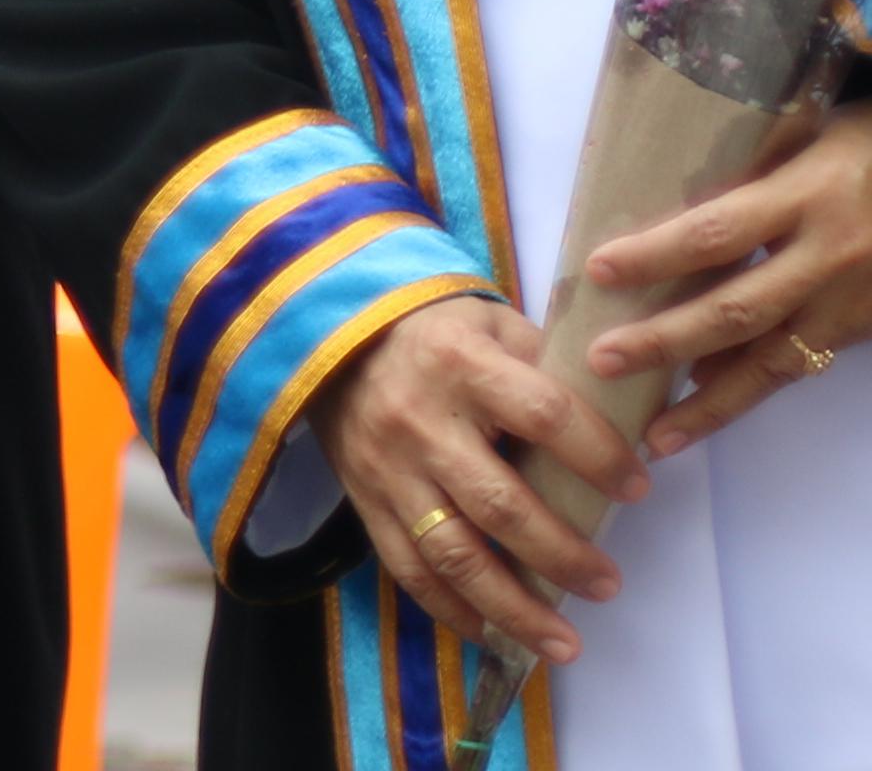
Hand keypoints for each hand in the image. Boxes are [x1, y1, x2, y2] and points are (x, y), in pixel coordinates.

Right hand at [309, 296, 637, 665]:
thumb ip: (548, 369)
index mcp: (462, 364)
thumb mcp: (493, 325)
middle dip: (561, 554)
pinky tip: (494, 635)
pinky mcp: (366, 499)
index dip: (596, 455)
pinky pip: (408, 567)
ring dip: (513, 606)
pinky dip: (452, 609)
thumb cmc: (434, 329)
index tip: (636, 488)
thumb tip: (628, 424)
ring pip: (453, 552)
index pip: (542, 415)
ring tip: (565, 642)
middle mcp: (422, 420)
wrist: (330, 332)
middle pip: (499, 504)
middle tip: (608, 583)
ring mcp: (389, 467)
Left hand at [589, 98, 871, 459]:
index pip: (718, 232)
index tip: (596, 271)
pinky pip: (803, 362)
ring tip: (659, 436)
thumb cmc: (870, 145)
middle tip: (601, 362)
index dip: (656, 255)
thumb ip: (752, 169)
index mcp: (810, 195)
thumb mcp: (810, 134)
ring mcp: (855, 301)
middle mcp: (831, 256)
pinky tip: (708, 401)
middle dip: (666, 342)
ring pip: (776, 361)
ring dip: (712, 402)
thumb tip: (669, 202)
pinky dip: (752, 383)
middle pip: (738, 311)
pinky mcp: (869, 327)